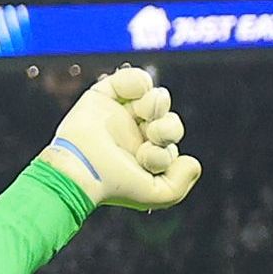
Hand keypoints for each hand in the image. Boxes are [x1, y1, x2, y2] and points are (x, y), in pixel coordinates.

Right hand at [39, 65, 197, 210]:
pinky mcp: (104, 97)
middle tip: (151, 132)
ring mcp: (120, 115)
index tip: (145, 158)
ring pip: (156, 97)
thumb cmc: (114, 186)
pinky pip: (134, 78)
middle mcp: (134, 135)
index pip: (170, 143)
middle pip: (168, 120)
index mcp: (144, 156)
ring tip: (143, 112)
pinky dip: (139, 81)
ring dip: (157, 103)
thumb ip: (181, 184)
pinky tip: (135, 97)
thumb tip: (192, 161)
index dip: (165, 148)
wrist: (80, 169)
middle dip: (167, 126)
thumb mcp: (156, 195)